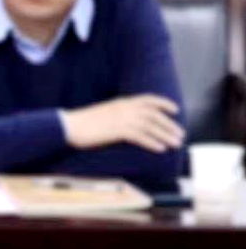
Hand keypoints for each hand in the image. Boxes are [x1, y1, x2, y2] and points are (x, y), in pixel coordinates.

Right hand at [62, 95, 183, 152]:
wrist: (68, 125)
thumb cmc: (82, 122)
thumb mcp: (104, 113)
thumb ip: (118, 114)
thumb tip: (128, 123)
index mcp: (122, 102)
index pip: (149, 100)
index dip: (164, 104)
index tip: (175, 110)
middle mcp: (125, 108)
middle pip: (155, 115)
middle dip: (170, 125)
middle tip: (180, 135)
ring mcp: (122, 118)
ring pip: (151, 126)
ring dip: (166, 135)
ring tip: (175, 144)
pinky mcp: (117, 130)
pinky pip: (140, 136)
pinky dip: (152, 142)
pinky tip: (160, 149)